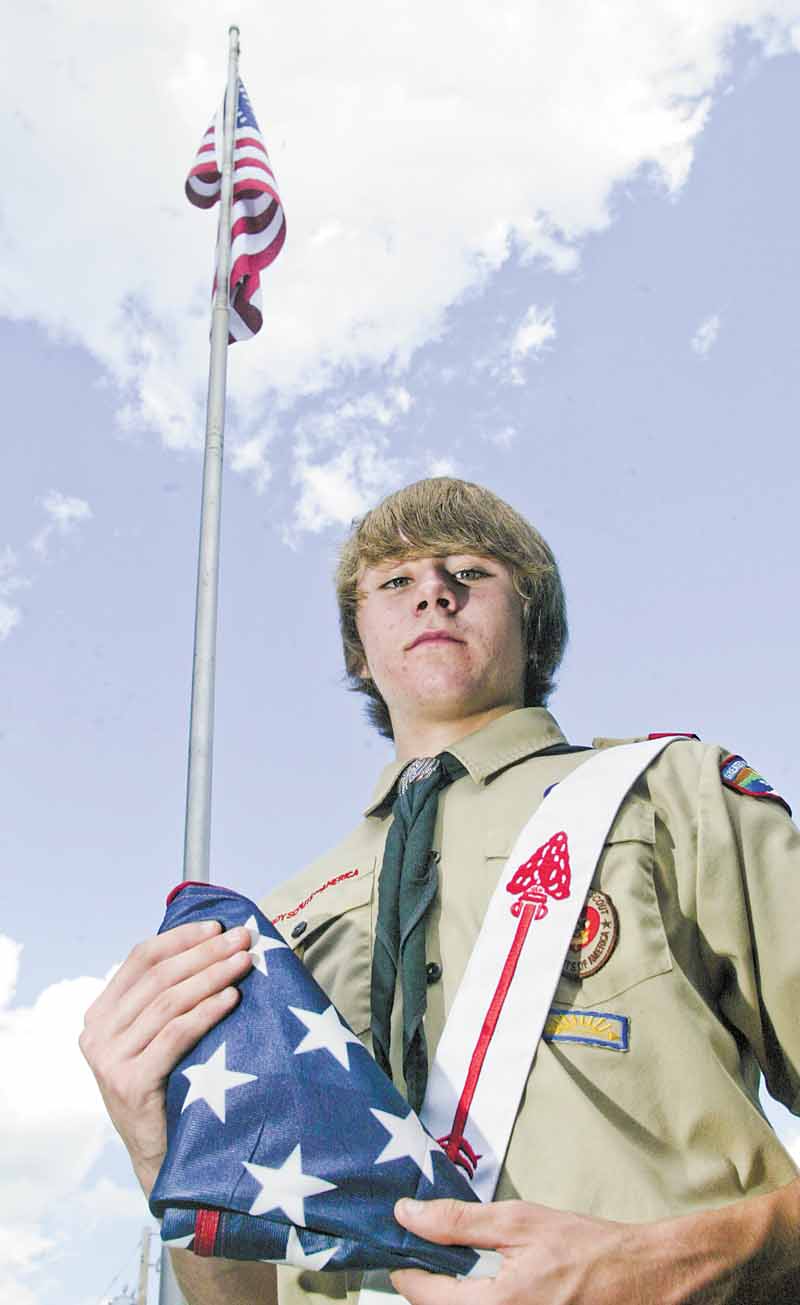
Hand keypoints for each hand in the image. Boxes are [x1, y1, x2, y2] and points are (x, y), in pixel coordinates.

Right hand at [79, 919, 252, 1196]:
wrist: (165, 1162)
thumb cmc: (171, 1090)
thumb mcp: (156, 1039)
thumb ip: (167, 999)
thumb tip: (214, 944)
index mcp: (100, 1015)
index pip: (139, 959)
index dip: (180, 938)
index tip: (217, 926)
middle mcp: (97, 1035)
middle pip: (158, 977)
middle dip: (204, 953)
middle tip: (242, 939)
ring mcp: (109, 1061)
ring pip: (168, 1002)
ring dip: (211, 976)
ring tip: (244, 963)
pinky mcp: (130, 1084)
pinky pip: (174, 1035)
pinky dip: (206, 1012)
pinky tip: (231, 999)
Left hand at [391, 1197, 643, 1304]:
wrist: (642, 1277)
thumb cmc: (587, 1248)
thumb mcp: (520, 1222)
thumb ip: (459, 1222)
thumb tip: (408, 1215)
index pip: (426, 1296)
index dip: (406, 1269)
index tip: (399, 1247)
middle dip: (428, 1285)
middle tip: (425, 1253)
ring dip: (450, 1296)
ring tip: (452, 1269)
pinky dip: (475, 1302)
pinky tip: (482, 1286)